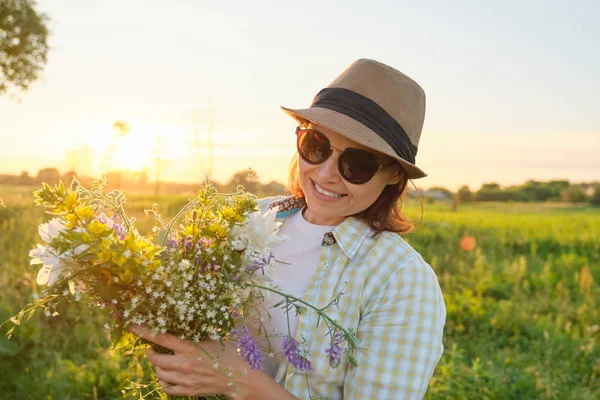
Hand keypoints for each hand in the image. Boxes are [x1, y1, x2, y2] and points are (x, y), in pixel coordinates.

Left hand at [128, 324, 248, 397]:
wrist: (239, 377)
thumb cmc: (227, 354)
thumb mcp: (211, 338)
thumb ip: (195, 334)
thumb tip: (182, 323)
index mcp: (190, 348)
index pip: (161, 338)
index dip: (145, 331)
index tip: (133, 326)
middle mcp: (184, 364)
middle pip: (154, 359)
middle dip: (150, 352)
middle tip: (152, 349)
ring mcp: (185, 380)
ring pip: (159, 374)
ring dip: (158, 366)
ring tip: (164, 361)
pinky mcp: (188, 391)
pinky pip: (166, 388)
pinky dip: (164, 381)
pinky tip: (169, 375)